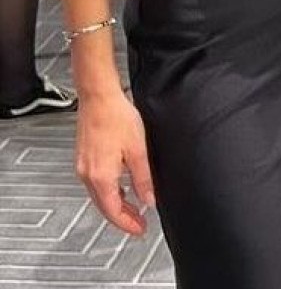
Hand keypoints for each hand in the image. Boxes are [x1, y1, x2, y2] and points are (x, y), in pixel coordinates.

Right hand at [75, 91, 155, 235]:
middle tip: (139, 223)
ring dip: (116, 204)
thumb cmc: (116, 117)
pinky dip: (109, 191)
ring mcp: (83, 167)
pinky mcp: (83, 158)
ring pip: (99, 195)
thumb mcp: (138, 150)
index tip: (140, 229)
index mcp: (101, 176)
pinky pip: (95, 183)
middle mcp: (88, 175)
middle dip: (122, 217)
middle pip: (104, 206)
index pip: (113, 211)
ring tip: (133, 208)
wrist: (99, 98)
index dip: (127, 223)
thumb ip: (143, 177)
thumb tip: (149, 199)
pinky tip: (120, 187)